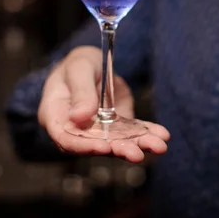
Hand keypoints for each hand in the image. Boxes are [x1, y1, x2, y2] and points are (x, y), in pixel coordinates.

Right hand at [37, 46, 169, 162]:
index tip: (104, 147)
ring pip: (118, 142)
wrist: (94, 63)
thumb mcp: (78, 68)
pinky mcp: (117, 126)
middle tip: (137, 154)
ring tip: (158, 146)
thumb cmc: (78, 64)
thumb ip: (80, 91)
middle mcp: (78, 129)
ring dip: (138, 145)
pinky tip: (162, 135)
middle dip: (118, 150)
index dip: (84, 146)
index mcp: (57, 116)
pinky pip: (132, 132)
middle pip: (96, 145)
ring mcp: (99, 130)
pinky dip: (147, 133)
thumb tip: (80, 117)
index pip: (67, 138)